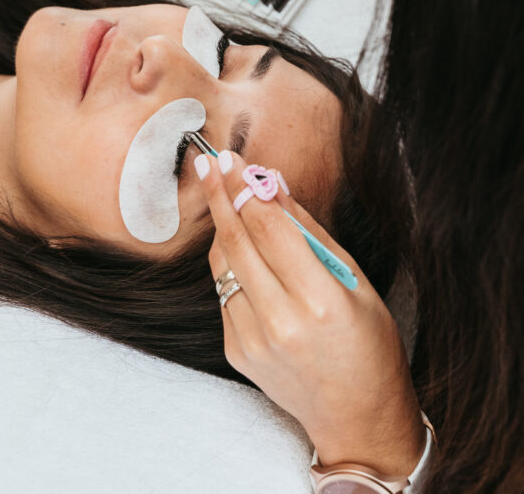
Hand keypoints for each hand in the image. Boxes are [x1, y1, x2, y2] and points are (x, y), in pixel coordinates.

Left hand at [194, 149, 424, 476]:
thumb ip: (308, 232)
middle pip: (237, 240)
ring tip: (223, 195)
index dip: (245, 187)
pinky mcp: (236, 351)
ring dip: (221, 225)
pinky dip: (229, 263)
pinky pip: (223, 291)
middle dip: (219, 195)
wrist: (358, 418)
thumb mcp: (354, 280)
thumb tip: (272, 186)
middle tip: (208, 162)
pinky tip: (241, 246)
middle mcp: (280, 322)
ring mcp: (253, 340)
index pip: (268, 228)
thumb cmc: (369, 344)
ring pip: (222, 264)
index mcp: (318, 301)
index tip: (232, 159)